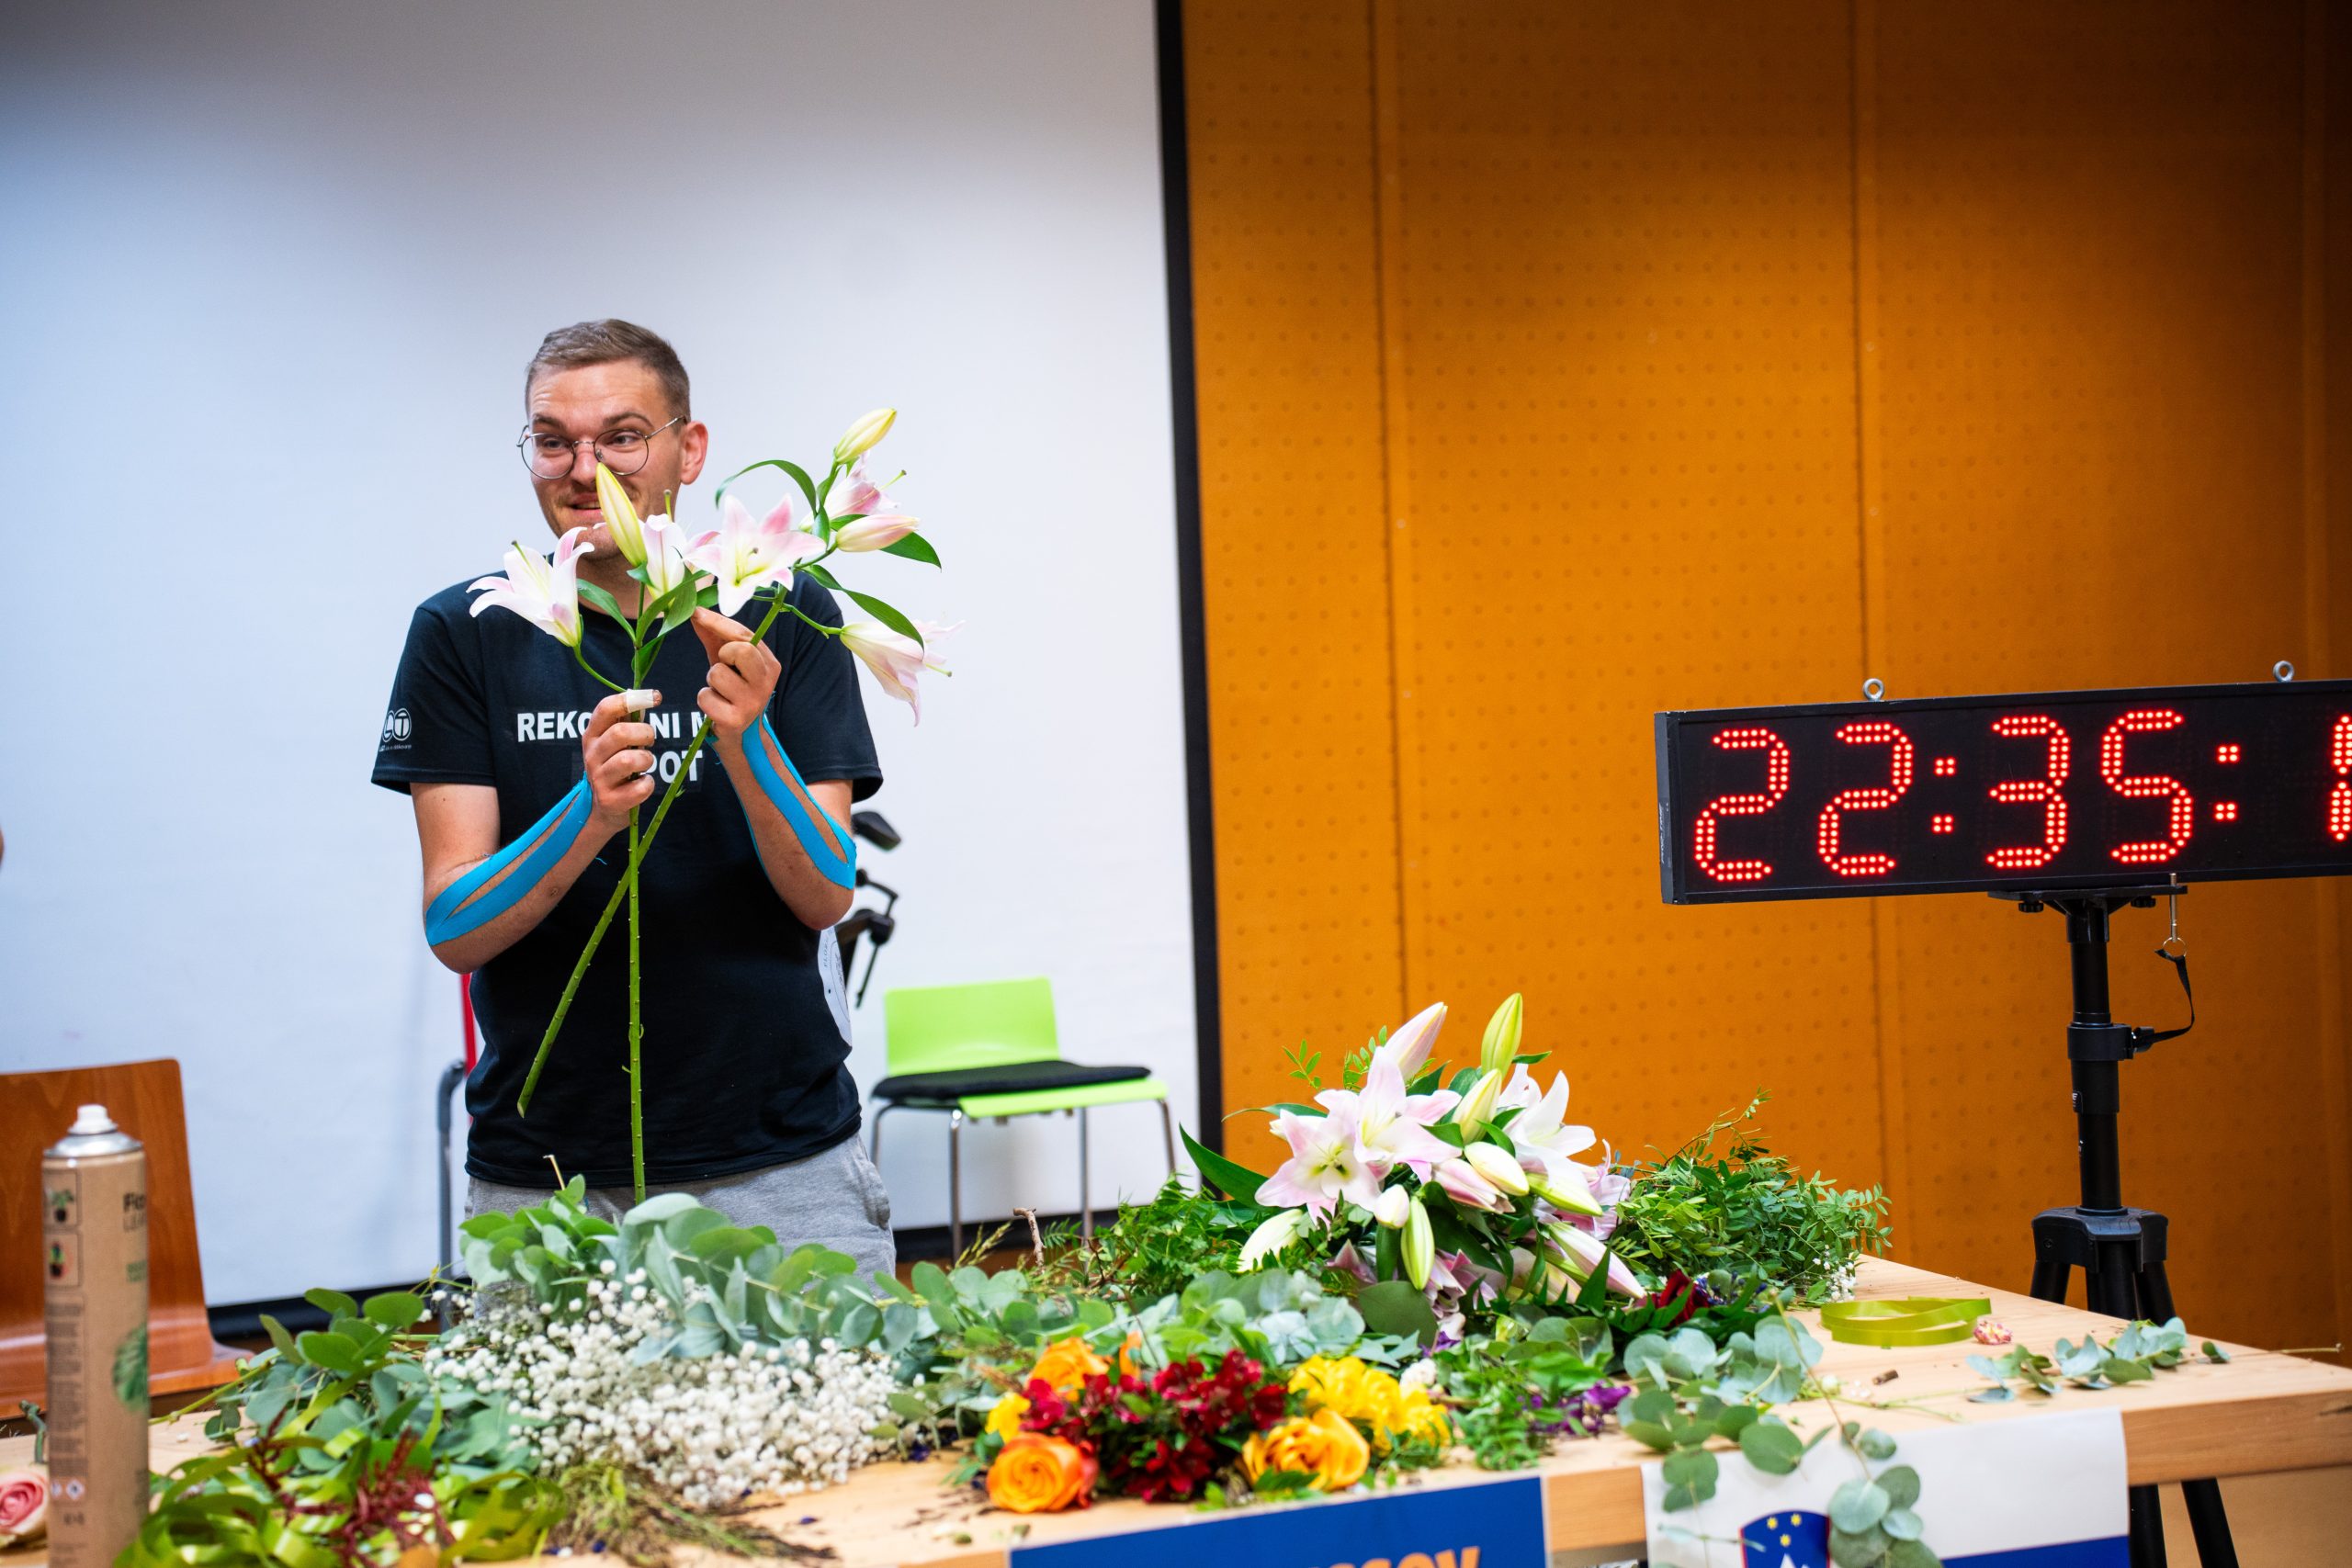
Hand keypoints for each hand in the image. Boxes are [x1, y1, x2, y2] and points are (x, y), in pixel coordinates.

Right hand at [582, 690, 660, 826]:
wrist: (602, 809)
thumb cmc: (615, 768)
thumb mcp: (616, 743)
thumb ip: (629, 722)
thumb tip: (648, 697)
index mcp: (592, 735)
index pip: (606, 709)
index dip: (633, 699)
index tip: (656, 697)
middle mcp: (591, 755)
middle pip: (620, 734)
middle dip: (645, 733)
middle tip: (650, 741)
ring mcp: (598, 779)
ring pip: (629, 761)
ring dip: (646, 759)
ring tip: (644, 764)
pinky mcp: (610, 801)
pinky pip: (639, 788)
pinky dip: (648, 784)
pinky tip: (643, 783)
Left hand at [691, 609, 781, 744]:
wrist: (739, 733)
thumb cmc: (732, 690)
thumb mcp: (726, 660)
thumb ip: (714, 635)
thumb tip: (694, 610)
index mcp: (769, 664)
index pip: (746, 635)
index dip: (719, 623)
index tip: (697, 613)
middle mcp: (766, 682)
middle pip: (742, 650)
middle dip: (724, 653)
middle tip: (722, 664)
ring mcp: (752, 702)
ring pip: (717, 673)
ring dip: (710, 680)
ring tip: (719, 690)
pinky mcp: (735, 719)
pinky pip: (706, 696)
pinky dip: (705, 699)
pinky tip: (716, 706)